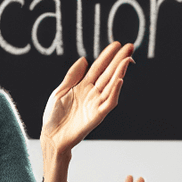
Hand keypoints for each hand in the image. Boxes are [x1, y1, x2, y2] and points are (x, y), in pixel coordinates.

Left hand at [40, 42, 134, 157]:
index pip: (98, 67)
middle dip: (119, 60)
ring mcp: (96, 104)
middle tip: (130, 46)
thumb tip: (84, 59)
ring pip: (111, 85)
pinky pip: (109, 102)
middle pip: (108, 73)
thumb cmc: (54, 116)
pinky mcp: (97, 115)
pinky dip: (115, 91)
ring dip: (120, 72)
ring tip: (127, 59)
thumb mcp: (60, 91)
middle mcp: (92, 93)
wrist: (51, 137)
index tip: (116, 44)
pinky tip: (119, 80)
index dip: (107, 56)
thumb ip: (72, 76)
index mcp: (83, 86)